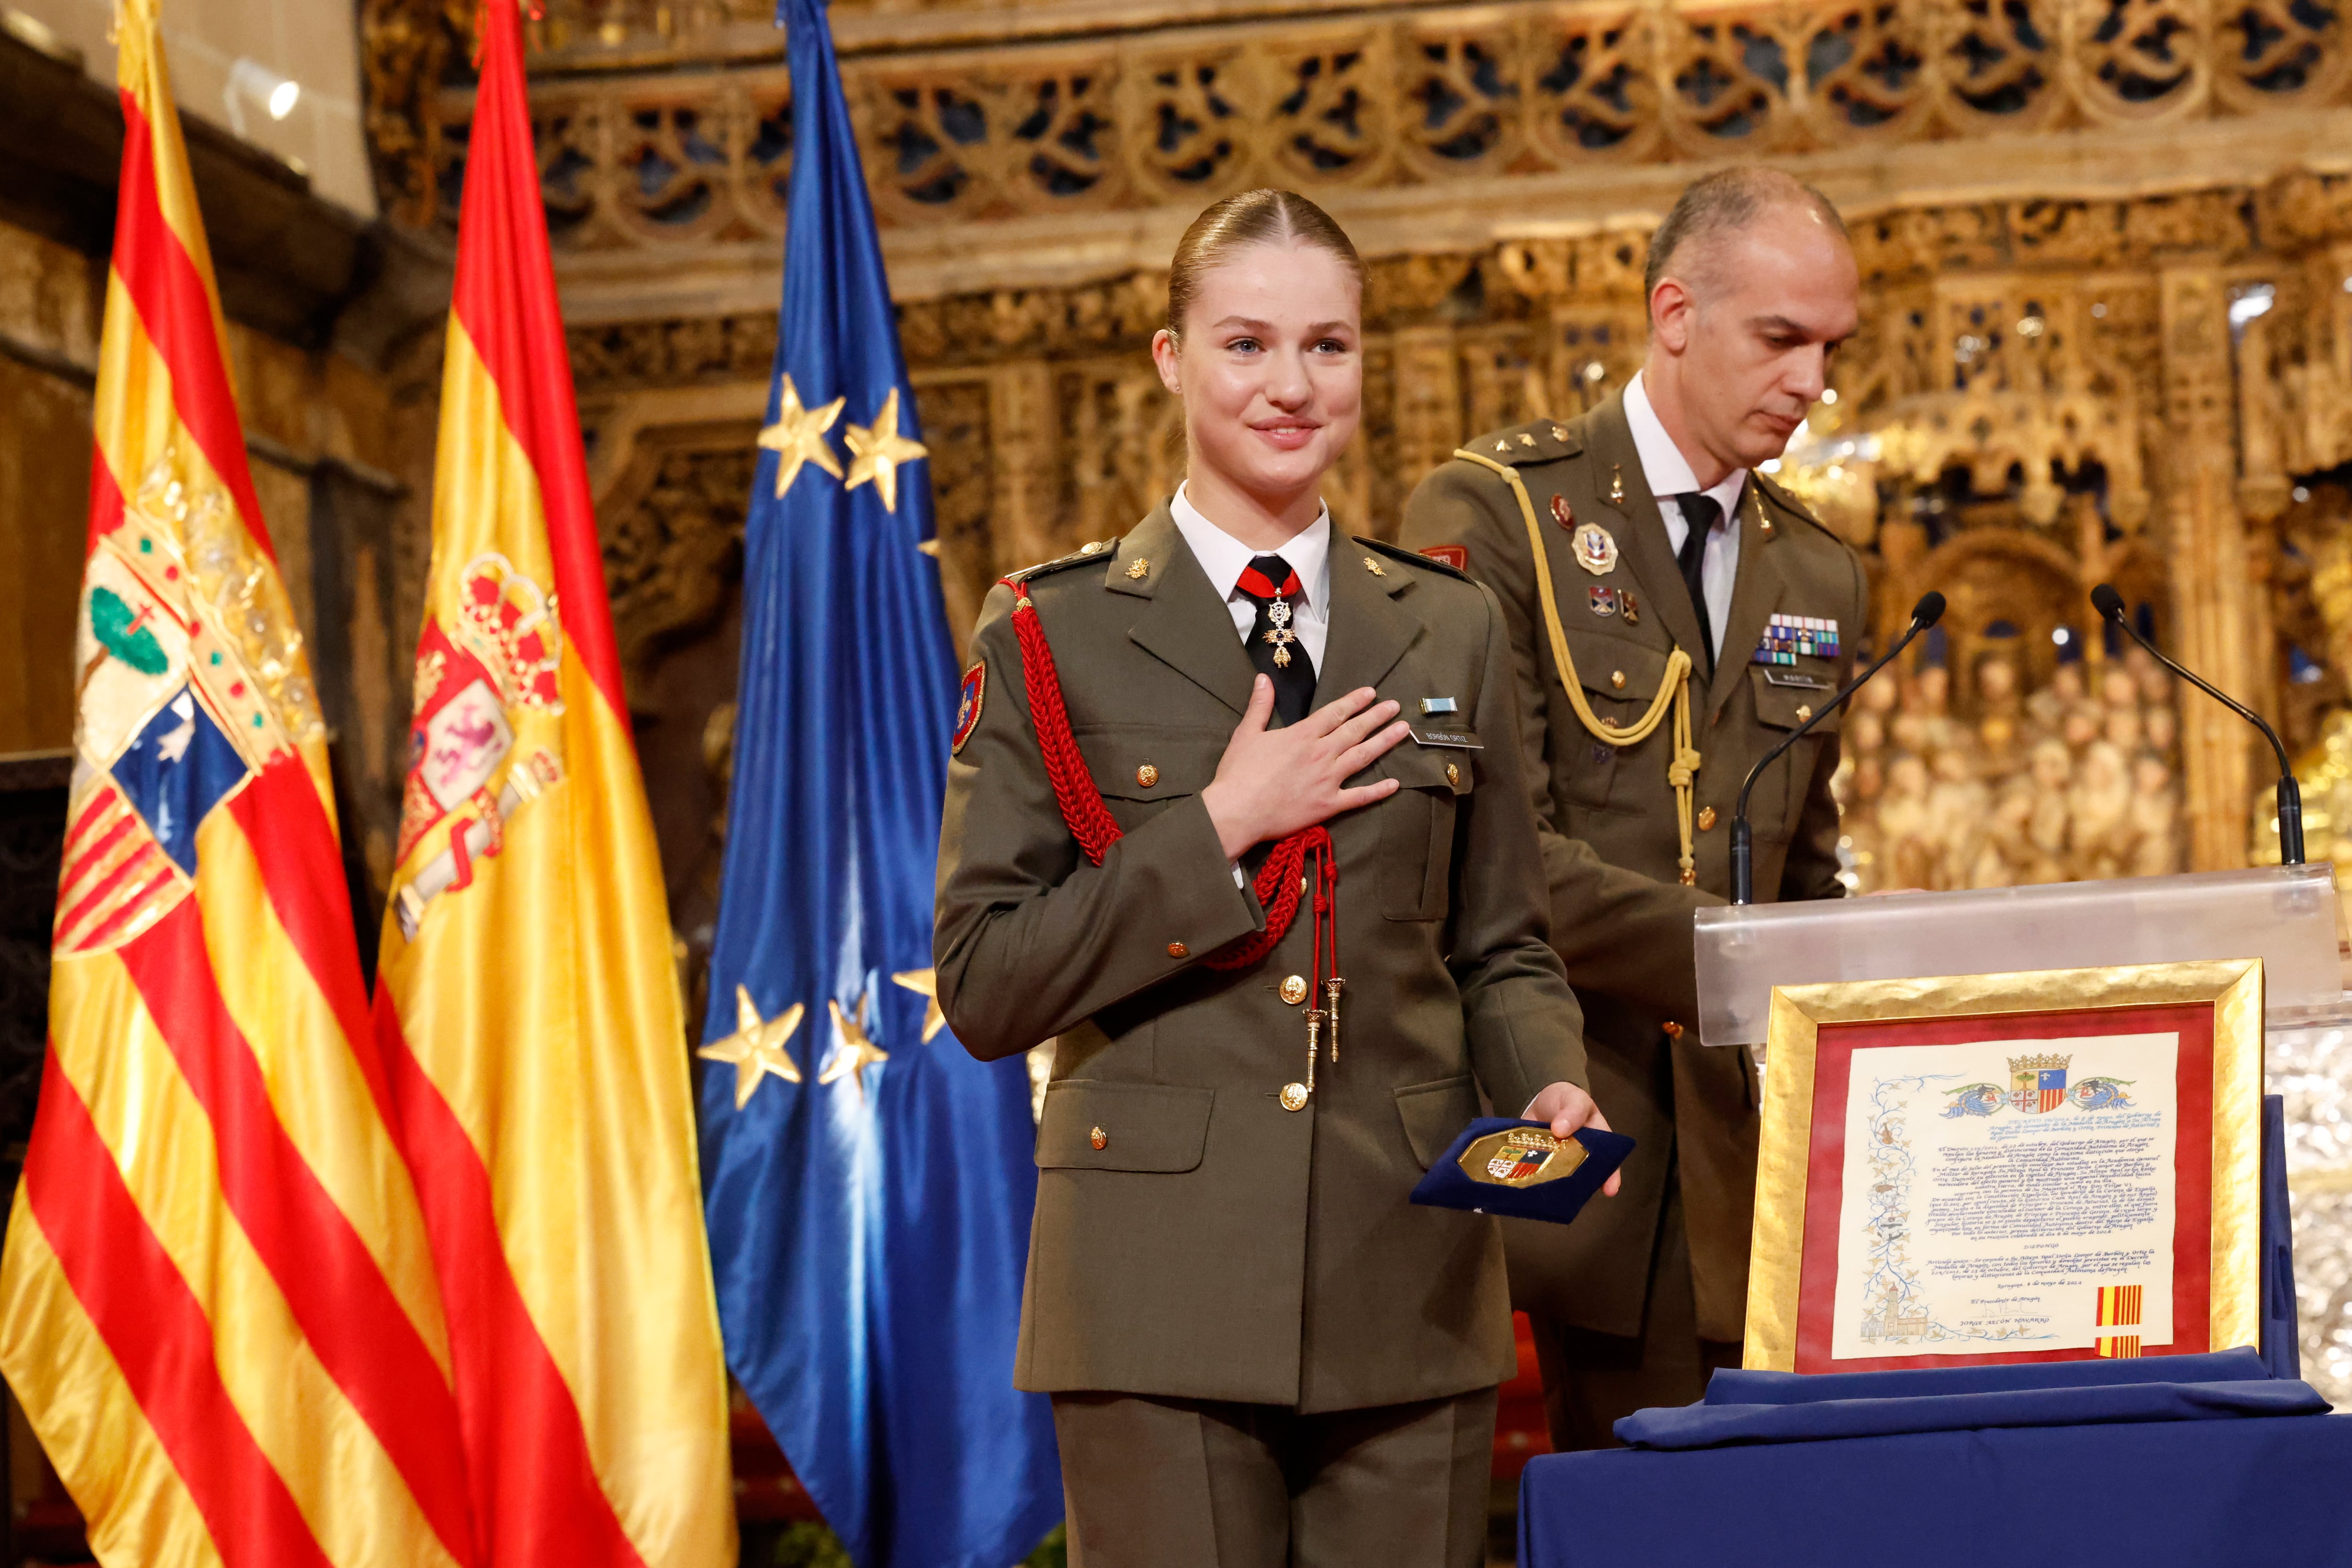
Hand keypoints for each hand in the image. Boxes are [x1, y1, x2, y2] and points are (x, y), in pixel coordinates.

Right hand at [1201, 678, 1411, 860]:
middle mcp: (1321, 753)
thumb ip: (1260, 705)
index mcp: (1302, 735)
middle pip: (1355, 730)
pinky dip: (1378, 791)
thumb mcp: (1246, 733)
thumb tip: (1264, 678)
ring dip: (1384, 742)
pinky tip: (1395, 784)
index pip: (1335, 713)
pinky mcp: (1329, 805)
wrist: (1238, 811)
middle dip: (1377, 716)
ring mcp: (1328, 779)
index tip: (1371, 693)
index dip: (1354, 701)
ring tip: (1403, 730)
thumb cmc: (1239, 774)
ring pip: (1363, 756)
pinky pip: (1359, 796)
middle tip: (1395, 706)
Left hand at [1523, 1082, 1621, 1196]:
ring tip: (1552, 1195)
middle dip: (1581, 1185)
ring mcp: (1558, 1160)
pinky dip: (1536, 1178)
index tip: (1610, 1190)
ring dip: (1556, 1184)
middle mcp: (1579, 1155)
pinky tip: (1531, 1187)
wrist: (1541, 1100)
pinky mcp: (1540, 1162)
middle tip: (1576, 1196)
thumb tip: (1560, 1129)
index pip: (1608, 1159)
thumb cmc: (1566, 1100)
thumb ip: (1572, 1111)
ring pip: (1561, 1177)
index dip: (1610, 1175)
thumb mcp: (1574, 1099)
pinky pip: (1540, 1172)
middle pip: (1584, 1173)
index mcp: (1596, 1140)